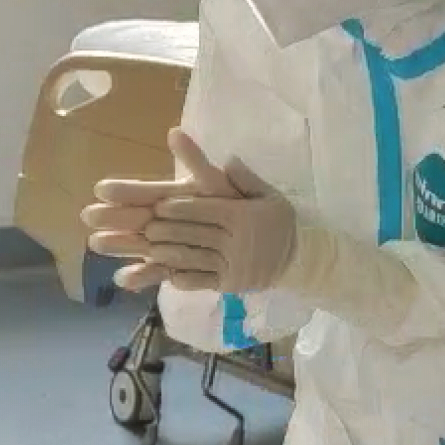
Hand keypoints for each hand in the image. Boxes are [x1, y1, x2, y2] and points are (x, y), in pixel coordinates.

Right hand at [83, 129, 244, 291]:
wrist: (273, 247)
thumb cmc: (250, 211)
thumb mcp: (229, 185)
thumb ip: (204, 167)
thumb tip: (176, 133)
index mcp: (181, 197)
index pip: (149, 192)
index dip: (127, 191)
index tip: (102, 188)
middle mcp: (172, 221)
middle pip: (138, 219)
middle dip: (114, 218)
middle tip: (88, 216)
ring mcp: (174, 245)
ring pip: (142, 245)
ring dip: (120, 245)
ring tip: (96, 243)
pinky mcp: (182, 268)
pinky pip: (159, 273)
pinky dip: (143, 277)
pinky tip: (124, 279)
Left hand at [141, 146, 298, 294]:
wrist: (299, 260)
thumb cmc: (279, 223)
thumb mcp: (269, 195)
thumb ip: (245, 178)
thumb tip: (227, 159)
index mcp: (243, 216)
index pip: (205, 210)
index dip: (179, 209)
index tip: (159, 206)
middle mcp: (236, 241)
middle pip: (193, 233)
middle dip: (166, 230)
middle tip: (145, 226)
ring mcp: (233, 266)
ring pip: (193, 258)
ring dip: (167, 253)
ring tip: (148, 248)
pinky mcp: (230, 285)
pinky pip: (201, 281)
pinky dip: (182, 277)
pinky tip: (166, 273)